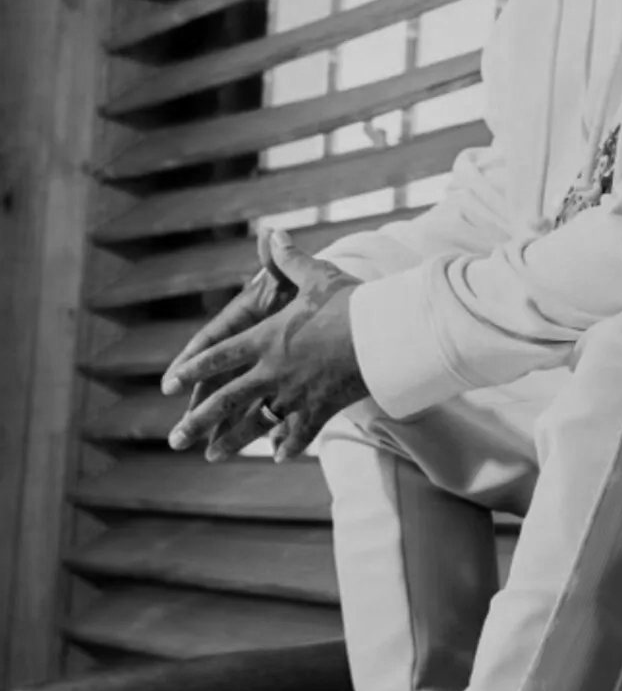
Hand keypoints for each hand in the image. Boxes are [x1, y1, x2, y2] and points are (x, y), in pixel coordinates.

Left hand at [164, 230, 368, 462]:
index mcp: (266, 338)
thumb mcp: (317, 276)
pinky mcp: (320, 409)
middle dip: (197, 421)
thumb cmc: (351, 302)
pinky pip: (299, 433)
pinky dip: (289, 445)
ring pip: (255, 423)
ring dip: (231, 441)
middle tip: (175, 439)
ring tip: (211, 455)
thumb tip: (272, 233)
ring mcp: (295, 394)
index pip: (219, 356)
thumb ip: (289, 260)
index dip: (191, 370)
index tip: (168, 386)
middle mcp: (272, 370)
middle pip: (226, 399)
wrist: (384, 336)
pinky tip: (278, 456)